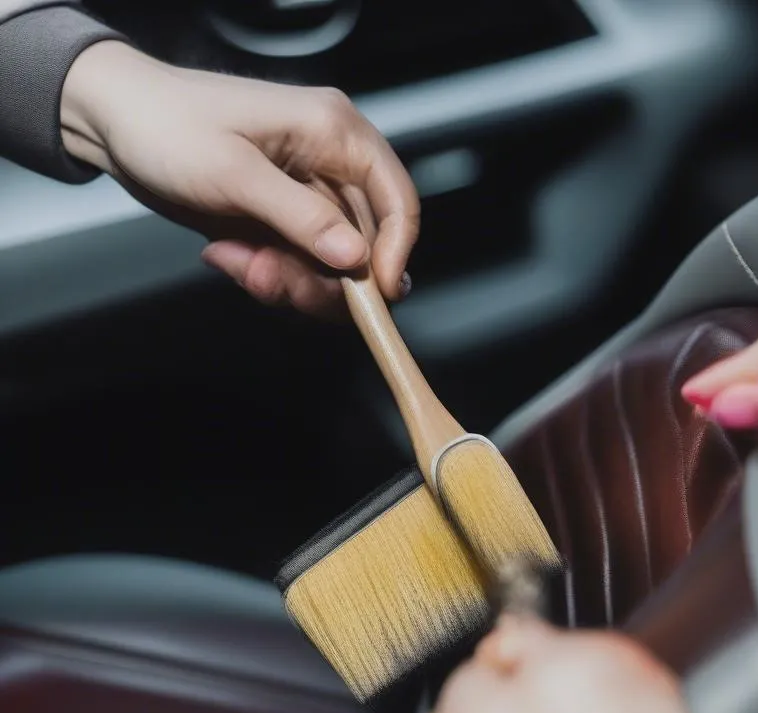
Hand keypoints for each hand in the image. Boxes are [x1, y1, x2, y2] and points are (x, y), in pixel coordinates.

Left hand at [60, 41, 419, 315]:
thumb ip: (301, 217)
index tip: (374, 296)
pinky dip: (266, 276)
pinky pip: (298, 270)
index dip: (394, 253)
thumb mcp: (234, 174)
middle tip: (270, 281)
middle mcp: (331, 166)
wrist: (115, 126)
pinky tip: (228, 256)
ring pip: (330, 269)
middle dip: (320, 279)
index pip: (397, 200)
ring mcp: (308, 199)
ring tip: (237, 263)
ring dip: (287, 282)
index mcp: (334, 134)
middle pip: (364, 248)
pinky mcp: (285, 224)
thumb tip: (355, 257)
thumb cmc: (167, 126)